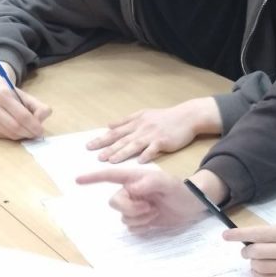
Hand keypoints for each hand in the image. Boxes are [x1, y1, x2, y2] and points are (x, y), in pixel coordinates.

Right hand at [0, 64, 51, 139]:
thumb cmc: (12, 96)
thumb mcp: (27, 97)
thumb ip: (39, 107)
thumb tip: (40, 121)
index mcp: (2, 95)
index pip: (22, 115)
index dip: (34, 125)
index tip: (41, 130)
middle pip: (16, 127)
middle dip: (29, 132)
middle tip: (37, 133)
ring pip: (11, 134)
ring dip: (24, 135)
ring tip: (29, 130)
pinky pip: (7, 137)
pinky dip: (16, 136)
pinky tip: (18, 129)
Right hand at [77, 167, 205, 231]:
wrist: (192, 206)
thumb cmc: (179, 190)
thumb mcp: (167, 183)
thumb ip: (150, 183)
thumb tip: (132, 189)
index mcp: (134, 179)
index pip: (110, 177)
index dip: (93, 178)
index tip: (78, 180)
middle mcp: (131, 192)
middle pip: (115, 202)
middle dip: (130, 208)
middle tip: (149, 207)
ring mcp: (135, 206)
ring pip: (123, 216)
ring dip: (139, 217)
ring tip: (155, 211)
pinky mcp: (140, 220)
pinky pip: (131, 227)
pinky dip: (142, 226)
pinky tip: (153, 220)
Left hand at [86, 98, 221, 163]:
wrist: (186, 116)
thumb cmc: (165, 117)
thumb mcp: (143, 114)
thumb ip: (125, 121)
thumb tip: (108, 125)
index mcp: (136, 122)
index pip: (115, 132)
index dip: (102, 139)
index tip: (89, 146)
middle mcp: (141, 128)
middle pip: (122, 139)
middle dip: (108, 148)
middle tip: (96, 157)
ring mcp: (152, 135)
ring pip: (134, 145)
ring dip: (122, 153)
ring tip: (111, 161)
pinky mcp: (164, 141)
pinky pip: (153, 149)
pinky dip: (146, 155)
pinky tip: (139, 162)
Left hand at [223, 222, 275, 276]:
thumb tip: (255, 236)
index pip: (259, 233)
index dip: (239, 234)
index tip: (225, 235)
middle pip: (256, 252)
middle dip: (246, 251)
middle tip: (247, 251)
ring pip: (260, 267)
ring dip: (253, 264)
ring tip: (258, 260)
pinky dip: (259, 275)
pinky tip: (262, 271)